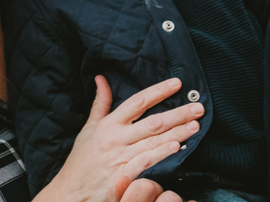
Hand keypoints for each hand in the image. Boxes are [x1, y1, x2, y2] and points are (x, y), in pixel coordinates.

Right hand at [35, 76, 203, 201]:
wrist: (72, 190)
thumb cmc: (82, 159)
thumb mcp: (89, 127)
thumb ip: (100, 103)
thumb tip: (101, 78)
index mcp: (109, 124)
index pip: (138, 102)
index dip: (158, 91)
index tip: (176, 83)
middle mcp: (117, 139)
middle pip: (152, 122)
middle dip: (178, 113)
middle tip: (198, 107)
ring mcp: (122, 158)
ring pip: (154, 141)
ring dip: (178, 132)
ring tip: (196, 125)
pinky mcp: (126, 176)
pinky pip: (148, 162)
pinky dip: (162, 154)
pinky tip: (178, 147)